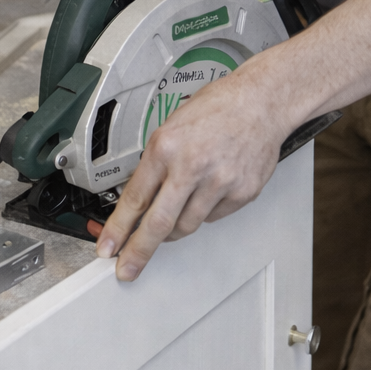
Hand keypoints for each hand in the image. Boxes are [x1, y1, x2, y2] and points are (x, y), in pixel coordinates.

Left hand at [94, 57, 289, 279]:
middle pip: (159, 224)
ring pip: (187, 226)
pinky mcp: (241, 193)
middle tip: (127, 268)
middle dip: (139, 251)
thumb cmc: (219, 108)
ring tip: (178, 209)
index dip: (118, 229)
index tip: (108, 246)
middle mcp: (192, 165)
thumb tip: (139, 200)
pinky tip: (210, 189)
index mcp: (167, 146)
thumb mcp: (173, 125)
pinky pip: (213, 217)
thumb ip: (156, 163)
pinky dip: (206, 210)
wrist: (262, 101)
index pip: (135, 199)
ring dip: (175, 227)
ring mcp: (219, 182)